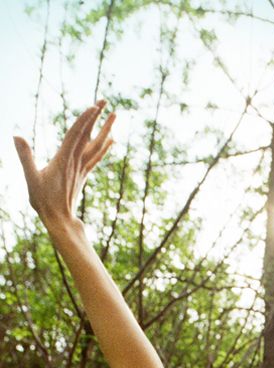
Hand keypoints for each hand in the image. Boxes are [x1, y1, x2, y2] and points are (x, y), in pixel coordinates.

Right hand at [13, 100, 115, 229]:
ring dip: (106, 129)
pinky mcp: (83, 174)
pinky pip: (96, 157)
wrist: (60, 219)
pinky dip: (104, 147)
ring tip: (115, 116)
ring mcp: (81, 168)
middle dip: (97, 117)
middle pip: (88, 135)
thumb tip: (16, 135)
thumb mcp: (31, 178)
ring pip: (96, 145)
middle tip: (106, 100)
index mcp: (63, 159)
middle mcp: (75, 161)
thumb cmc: (43, 201)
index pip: (76, 134)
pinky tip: (111, 140)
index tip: (94, 106)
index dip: (85, 119)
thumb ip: (25, 156)